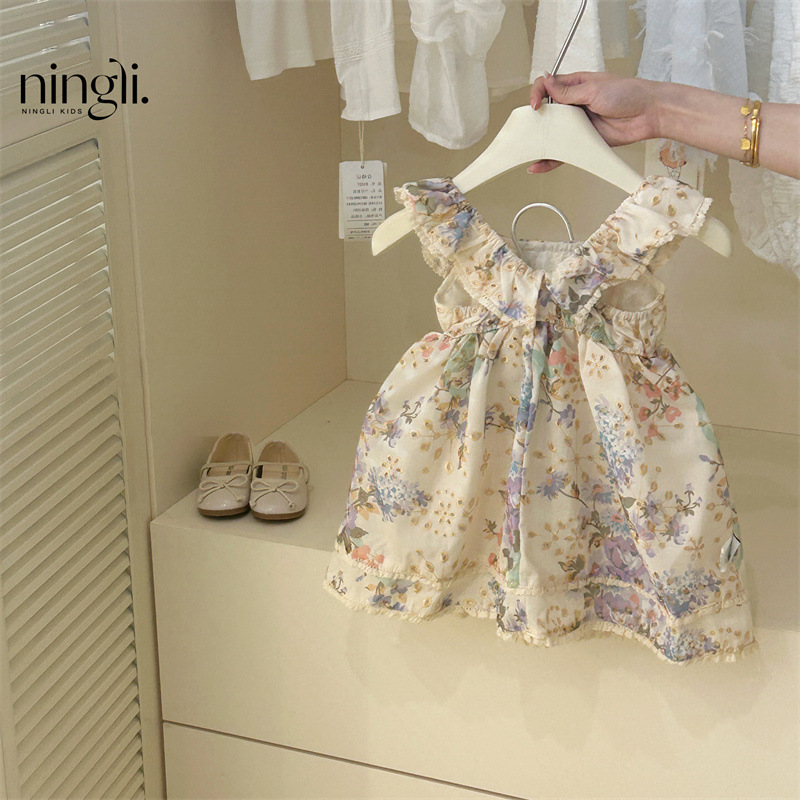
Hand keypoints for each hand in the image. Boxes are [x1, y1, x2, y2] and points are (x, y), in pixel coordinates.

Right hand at [527, 71, 662, 173]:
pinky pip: (564, 152)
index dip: (537, 94)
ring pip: (553, 134)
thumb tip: (547, 82)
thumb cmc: (628, 93)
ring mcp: (578, 124)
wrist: (649, 113)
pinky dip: (551, 160)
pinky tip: (539, 165)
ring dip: (541, 143)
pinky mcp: (584, 141)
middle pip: (547, 112)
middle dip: (535, 121)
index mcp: (575, 85)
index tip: (535, 105)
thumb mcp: (595, 88)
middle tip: (530, 130)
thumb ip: (569, 90)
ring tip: (530, 150)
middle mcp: (574, 104)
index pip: (547, 87)